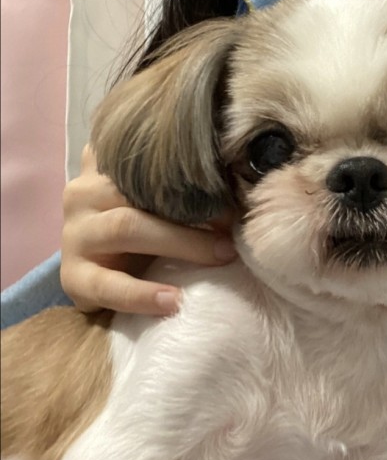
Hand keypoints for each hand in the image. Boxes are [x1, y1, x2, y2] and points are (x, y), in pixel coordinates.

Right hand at [60, 145, 236, 315]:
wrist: (94, 271)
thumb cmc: (138, 228)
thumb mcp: (152, 200)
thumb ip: (178, 182)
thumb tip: (240, 175)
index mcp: (105, 165)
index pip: (149, 158)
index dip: (195, 172)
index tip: (234, 185)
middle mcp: (83, 191)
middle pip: (143, 190)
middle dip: (197, 209)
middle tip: (237, 227)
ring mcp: (75, 233)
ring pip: (126, 227)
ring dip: (181, 243)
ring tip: (219, 256)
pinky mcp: (71, 277)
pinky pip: (106, 285)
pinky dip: (142, 294)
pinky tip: (173, 301)